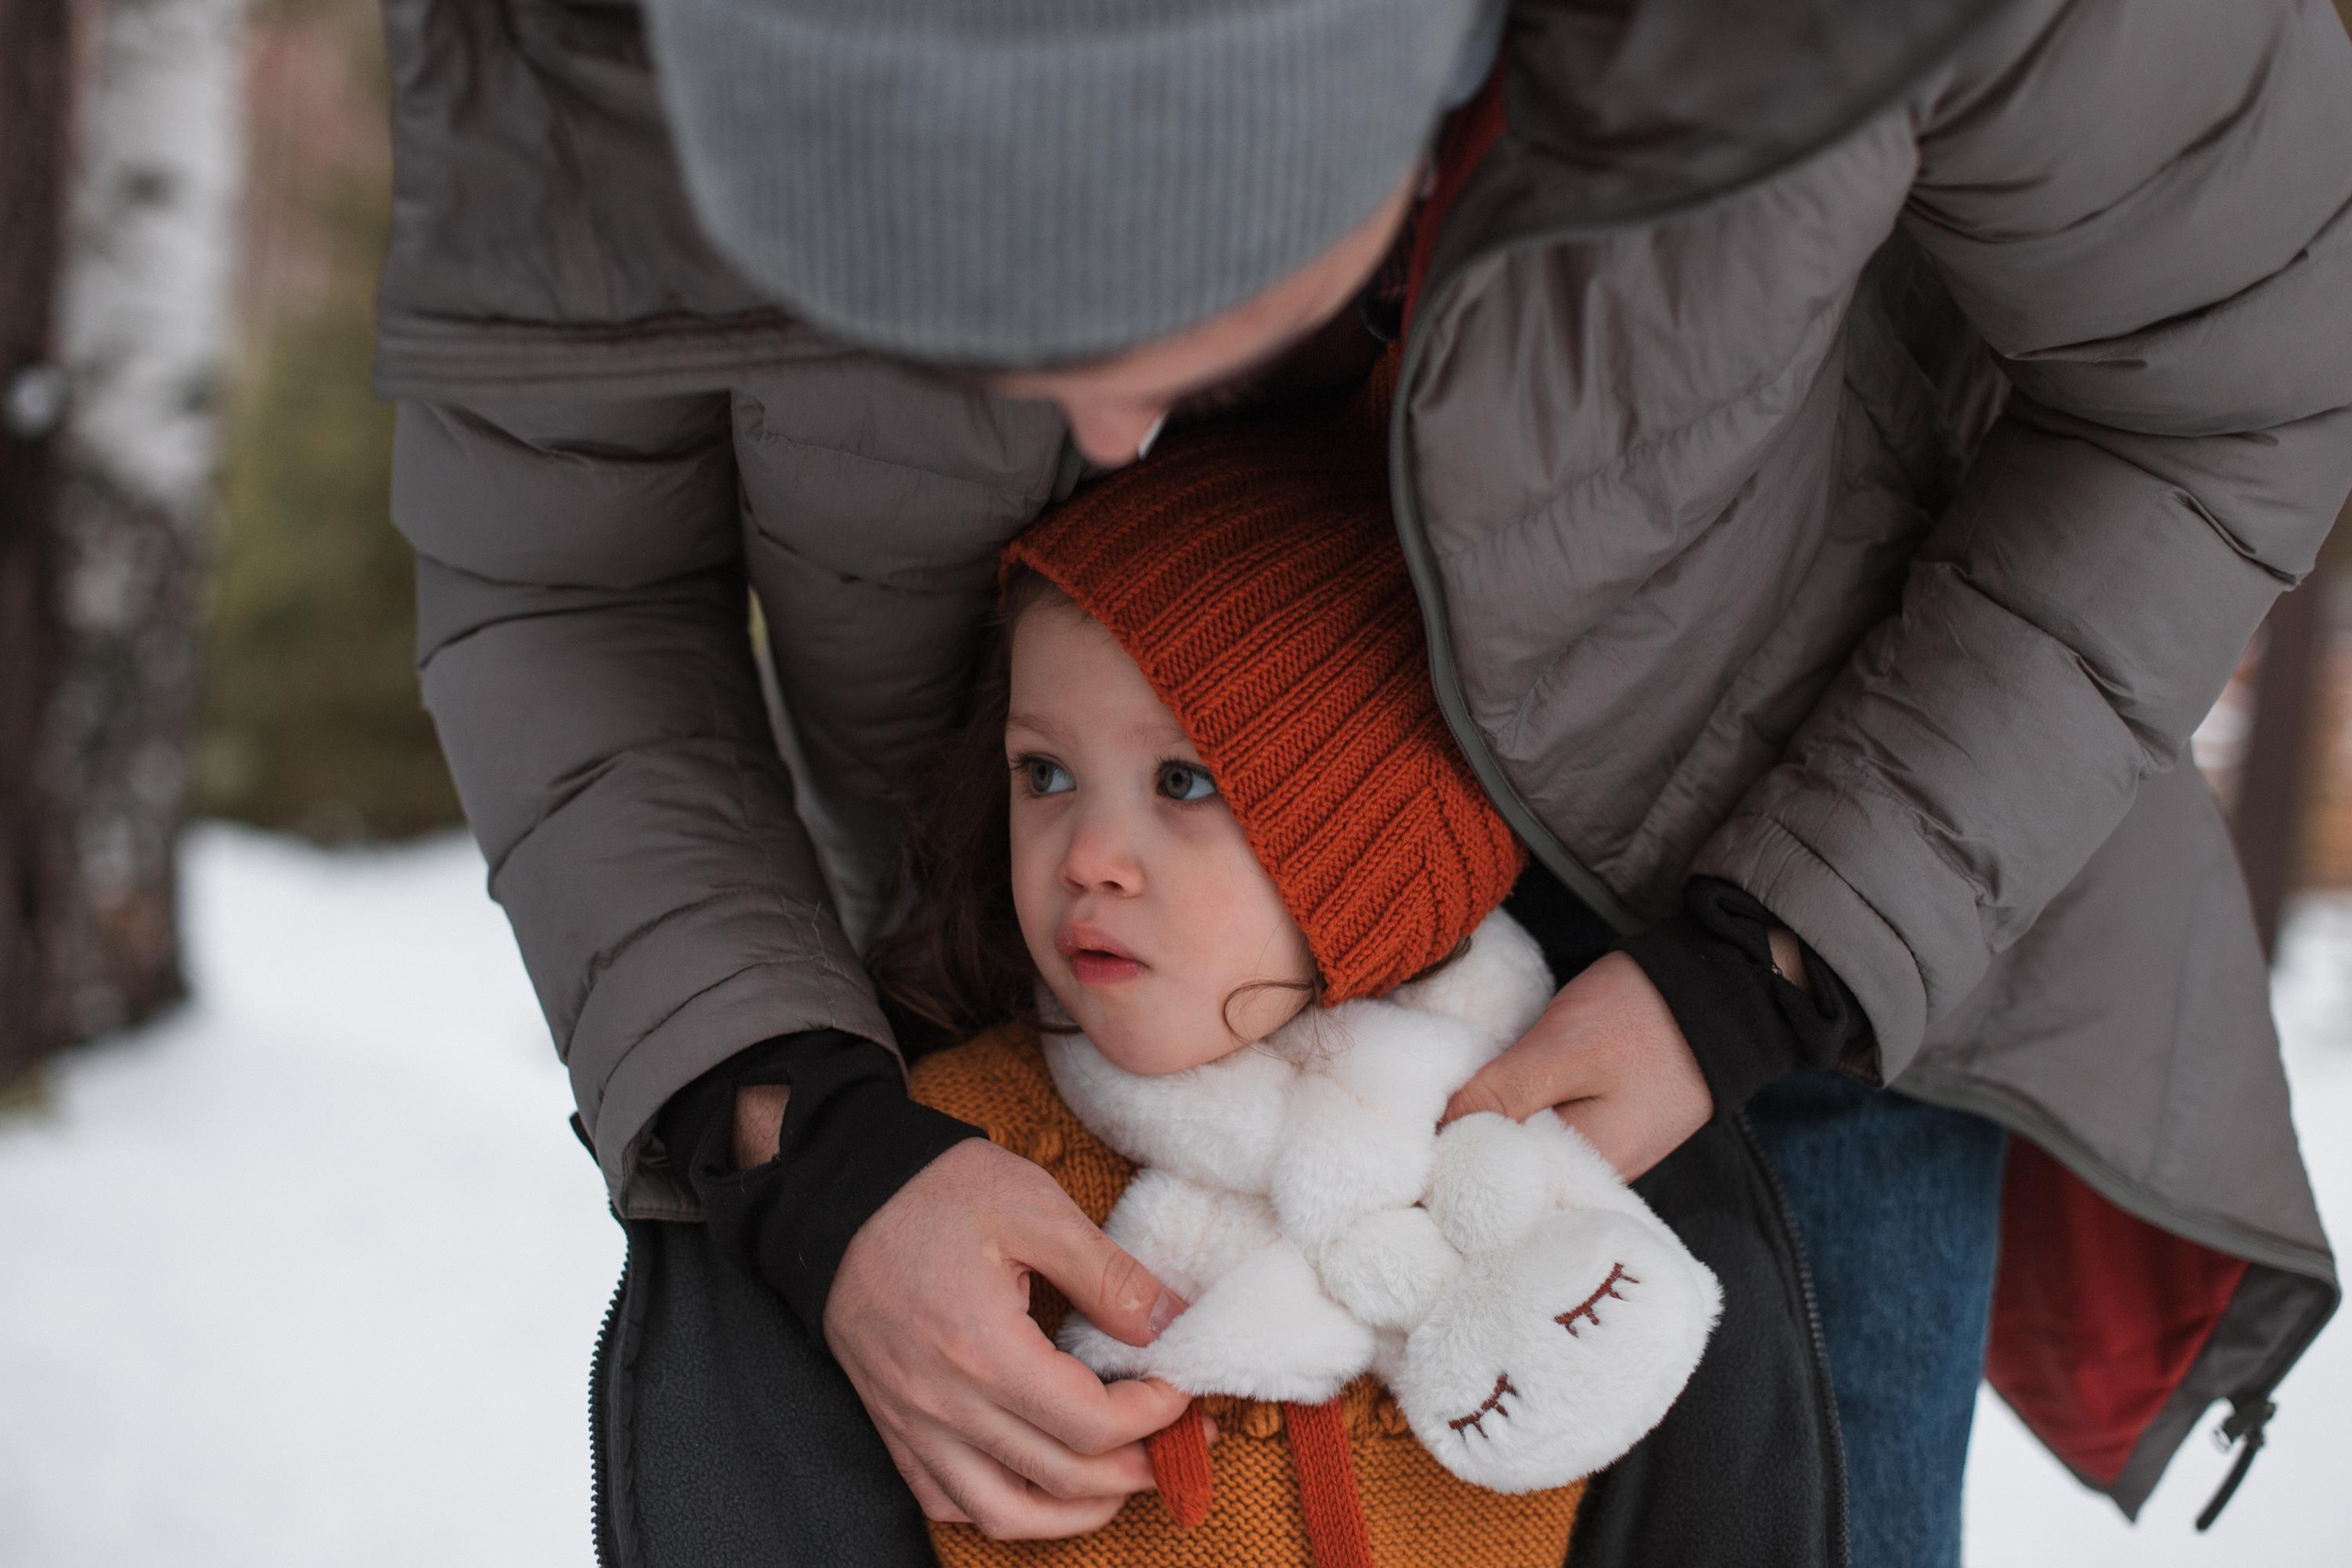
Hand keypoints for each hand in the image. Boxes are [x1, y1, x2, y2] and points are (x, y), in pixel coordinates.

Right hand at [822, 1138, 1193, 1538]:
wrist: (839, 1194)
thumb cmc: (934, 1191)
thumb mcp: (1034, 1208)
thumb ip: (1107, 1274)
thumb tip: (1169, 1325)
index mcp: (984, 1350)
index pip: (1091, 1423)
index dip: (1154, 1416)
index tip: (1182, 1390)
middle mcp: (944, 1404)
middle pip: (1060, 1477)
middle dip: (1137, 1468)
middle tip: (1182, 1441)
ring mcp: (912, 1422)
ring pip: (1002, 1514)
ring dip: (1074, 1512)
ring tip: (1122, 1482)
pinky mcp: (892, 1423)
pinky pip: (946, 1501)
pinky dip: (1001, 1508)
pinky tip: (1038, 1481)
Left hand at [1440, 950, 1713, 1180]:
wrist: (1720, 989)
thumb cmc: (1643, 1016)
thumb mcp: (1561, 1050)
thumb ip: (1501, 1096)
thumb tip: (1434, 1136)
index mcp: (1587, 1174)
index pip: (1498, 1195)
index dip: (1447, 1171)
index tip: (1407, 1147)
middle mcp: (1596, 1179)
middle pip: (1511, 1181)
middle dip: (1464, 1154)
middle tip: (1414, 1129)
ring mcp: (1602, 1155)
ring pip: (1525, 1158)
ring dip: (1488, 1135)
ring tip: (1439, 1115)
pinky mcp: (1602, 1128)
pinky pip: (1546, 1138)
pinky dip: (1515, 1122)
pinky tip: (1487, 1102)